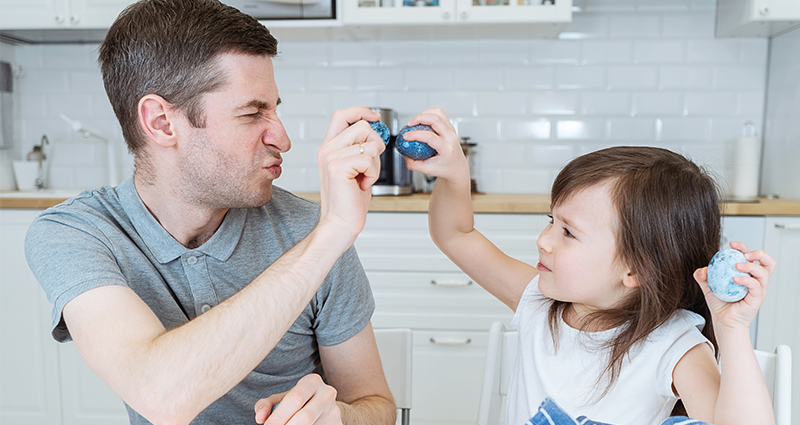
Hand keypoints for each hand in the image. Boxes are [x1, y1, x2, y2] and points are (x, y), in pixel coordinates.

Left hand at [254, 374, 341, 424]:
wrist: (323, 408)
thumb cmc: (297, 403)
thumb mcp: (281, 399)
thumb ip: (266, 405)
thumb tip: (260, 418)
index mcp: (312, 381)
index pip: (295, 399)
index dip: (279, 415)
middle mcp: (327, 394)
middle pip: (305, 416)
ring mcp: (335, 410)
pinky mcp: (338, 424)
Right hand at [316, 106, 384, 238]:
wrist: (340, 223)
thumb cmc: (350, 200)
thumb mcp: (354, 168)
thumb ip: (358, 148)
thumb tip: (375, 133)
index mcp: (329, 147)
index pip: (342, 115)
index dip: (361, 111)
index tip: (376, 117)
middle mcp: (327, 150)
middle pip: (362, 126)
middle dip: (376, 145)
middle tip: (370, 166)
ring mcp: (330, 158)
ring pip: (369, 144)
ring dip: (375, 163)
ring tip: (364, 178)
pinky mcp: (338, 168)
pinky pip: (368, 159)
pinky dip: (373, 173)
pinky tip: (362, 184)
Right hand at [401, 108, 468, 184]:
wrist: (457, 167)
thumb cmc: (444, 169)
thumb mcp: (426, 170)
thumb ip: (412, 163)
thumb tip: (402, 152)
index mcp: (446, 149)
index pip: (430, 137)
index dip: (415, 135)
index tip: (406, 136)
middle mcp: (451, 137)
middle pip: (436, 119)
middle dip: (419, 118)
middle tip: (409, 124)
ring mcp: (451, 130)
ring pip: (439, 113)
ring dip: (425, 113)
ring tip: (416, 120)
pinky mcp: (450, 127)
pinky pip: (440, 114)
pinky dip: (430, 113)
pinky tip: (423, 119)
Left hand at [694, 241, 776, 330]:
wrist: (723, 321)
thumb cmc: (720, 304)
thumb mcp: (708, 287)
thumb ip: (703, 277)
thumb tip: (702, 270)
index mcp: (748, 274)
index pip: (752, 257)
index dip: (744, 247)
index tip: (732, 244)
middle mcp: (756, 281)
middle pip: (768, 262)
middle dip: (760, 253)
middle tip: (744, 254)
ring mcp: (759, 290)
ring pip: (764, 273)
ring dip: (751, 266)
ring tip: (737, 266)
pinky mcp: (757, 299)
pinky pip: (756, 286)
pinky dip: (746, 280)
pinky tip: (735, 279)